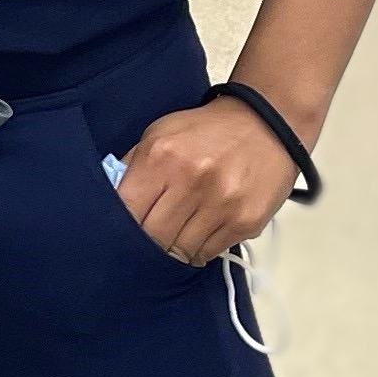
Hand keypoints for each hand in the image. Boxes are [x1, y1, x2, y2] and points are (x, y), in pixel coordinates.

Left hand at [114, 98, 302, 267]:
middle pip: (153, 238)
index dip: (121, 226)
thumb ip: (132, 167)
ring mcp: (221, 204)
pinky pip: (209, 253)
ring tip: (179, 231)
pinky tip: (202, 229)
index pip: (126, 211)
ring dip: (175, 248)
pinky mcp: (245, 221)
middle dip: (148, 242)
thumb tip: (110, 203)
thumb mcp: (159, 133)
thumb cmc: (208, 130)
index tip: (122, 230)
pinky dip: (200, 248)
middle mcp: (192, 181)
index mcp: (162, 156)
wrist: (268, 123)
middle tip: (151, 235)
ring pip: (181, 252)